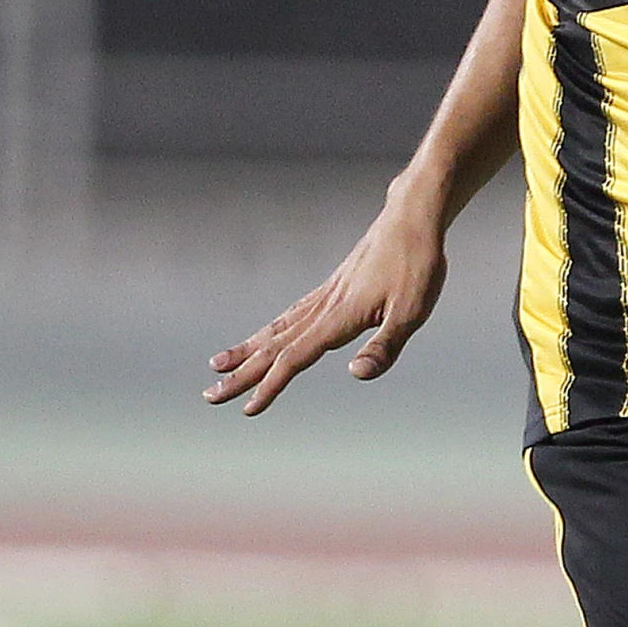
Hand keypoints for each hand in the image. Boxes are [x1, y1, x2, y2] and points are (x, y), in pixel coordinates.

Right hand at [204, 181, 447, 414]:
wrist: (411, 218)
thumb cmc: (417, 265)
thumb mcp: (411, 311)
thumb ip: (384, 347)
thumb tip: (355, 374)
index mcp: (338, 318)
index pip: (294, 358)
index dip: (270, 386)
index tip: (247, 408)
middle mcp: (322, 308)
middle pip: (273, 347)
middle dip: (241, 374)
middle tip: (210, 395)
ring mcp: (323, 296)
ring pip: (275, 329)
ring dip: (246, 351)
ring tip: (218, 365)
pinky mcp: (331, 289)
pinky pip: (290, 315)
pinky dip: (269, 331)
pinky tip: (264, 337)